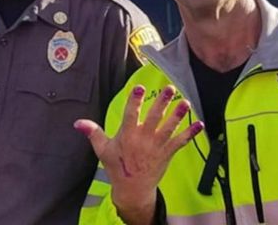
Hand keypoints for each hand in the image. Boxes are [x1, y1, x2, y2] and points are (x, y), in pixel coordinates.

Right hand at [74, 85, 203, 224]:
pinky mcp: (167, 153)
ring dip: (178, 115)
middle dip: (162, 103)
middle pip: (154, 118)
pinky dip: (190, 134)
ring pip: (169, 128)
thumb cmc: (117, 166)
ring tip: (185, 103)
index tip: (140, 88)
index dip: (135, 101)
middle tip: (169, 88)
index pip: (130, 115)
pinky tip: (199, 124)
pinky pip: (180, 142)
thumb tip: (78, 122)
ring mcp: (157, 147)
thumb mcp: (103, 150)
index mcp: (127, 136)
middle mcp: (143, 139)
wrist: (132, 189)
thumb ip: (93, 133)